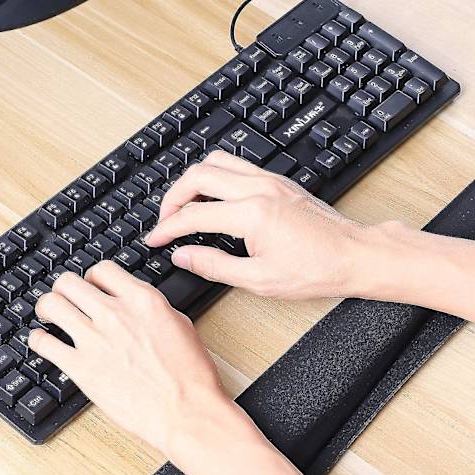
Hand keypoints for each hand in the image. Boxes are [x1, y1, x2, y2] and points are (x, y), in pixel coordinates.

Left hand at [28, 264, 230, 454]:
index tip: (91, 287)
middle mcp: (114, 313)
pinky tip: (44, 343)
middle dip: (65, 289)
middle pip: (69, 282)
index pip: (102, 270)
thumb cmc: (189, 375)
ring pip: (50, 304)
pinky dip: (38, 340)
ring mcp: (94, 339)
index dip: (92, 277)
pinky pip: (42, 343)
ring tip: (49, 317)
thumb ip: (150, 309)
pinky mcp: (80, 367)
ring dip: (47, 308)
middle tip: (66, 300)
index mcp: (141, 300)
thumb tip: (132, 305)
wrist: (185, 410)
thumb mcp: (179, 325)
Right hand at [146, 151, 364, 299]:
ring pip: (216, 161)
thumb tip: (183, 256)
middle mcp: (258, 189)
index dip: (167, 228)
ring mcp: (270, 180)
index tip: (155, 239)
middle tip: (165, 220)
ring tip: (185, 204)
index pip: (193, 215)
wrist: (353, 255)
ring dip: (193, 180)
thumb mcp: (259, 280)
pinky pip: (237, 165)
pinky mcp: (278, 181)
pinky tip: (214, 195)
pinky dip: (216, 175)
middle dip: (173, 197)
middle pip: (198, 176)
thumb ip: (214, 265)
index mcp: (252, 214)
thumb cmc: (316, 269)